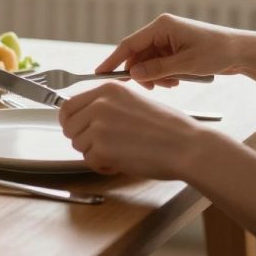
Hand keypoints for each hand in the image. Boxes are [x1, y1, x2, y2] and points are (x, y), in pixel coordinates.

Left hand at [59, 82, 202, 178]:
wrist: (187, 146)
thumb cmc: (168, 128)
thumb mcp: (133, 102)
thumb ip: (106, 106)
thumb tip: (82, 117)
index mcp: (106, 89)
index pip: (68, 105)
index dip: (70, 121)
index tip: (77, 130)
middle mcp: (99, 103)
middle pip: (69, 126)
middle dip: (82, 139)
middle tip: (102, 147)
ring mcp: (98, 125)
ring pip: (78, 145)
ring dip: (94, 154)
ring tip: (119, 153)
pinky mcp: (102, 147)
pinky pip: (90, 161)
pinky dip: (103, 166)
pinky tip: (121, 162)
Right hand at [97, 13, 246, 88]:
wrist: (243, 52)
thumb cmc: (218, 53)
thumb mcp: (185, 65)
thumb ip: (157, 70)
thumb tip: (133, 75)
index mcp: (162, 26)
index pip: (129, 44)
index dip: (113, 60)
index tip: (100, 73)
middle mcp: (162, 30)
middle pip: (138, 54)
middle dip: (142, 73)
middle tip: (152, 88)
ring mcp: (168, 39)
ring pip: (148, 61)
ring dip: (156, 75)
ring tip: (171, 84)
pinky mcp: (175, 48)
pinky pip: (159, 63)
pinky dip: (164, 74)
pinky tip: (177, 80)